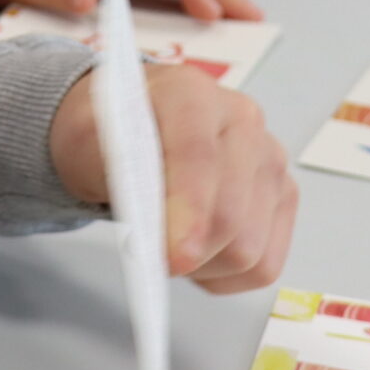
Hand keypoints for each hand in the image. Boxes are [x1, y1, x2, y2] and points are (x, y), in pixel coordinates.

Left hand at [49, 64, 294, 292]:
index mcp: (190, 94)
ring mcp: (269, 159)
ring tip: (170, 244)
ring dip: (203, 265)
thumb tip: (155, 225)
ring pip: (249, 248)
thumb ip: (119, 173)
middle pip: (231, 212)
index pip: (198, 155)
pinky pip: (265, 265)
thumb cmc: (108, 138)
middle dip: (188, 250)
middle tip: (148, 255)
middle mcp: (242, 121)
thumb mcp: (87, 144)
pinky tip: (197, 254)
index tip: (170, 257)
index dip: (188, 209)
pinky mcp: (283, 196)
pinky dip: (224, 275)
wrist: (127, 133)